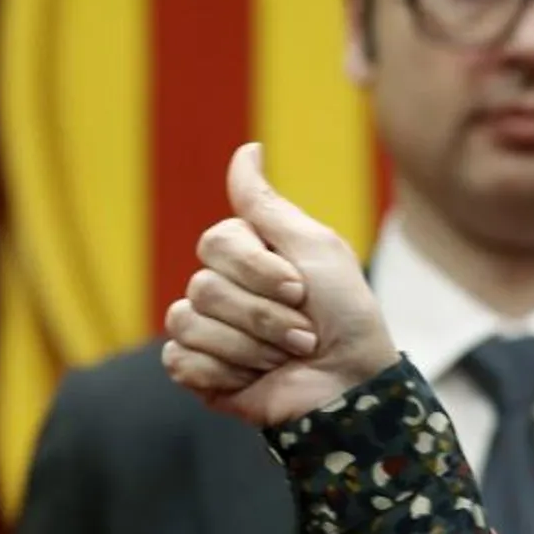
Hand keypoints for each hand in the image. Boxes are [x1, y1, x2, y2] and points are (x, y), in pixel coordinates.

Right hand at [162, 142, 399, 426]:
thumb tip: (248, 148)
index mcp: (247, 254)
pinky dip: (226, 372)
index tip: (302, 289)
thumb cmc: (344, 314)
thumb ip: (269, 204)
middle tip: (303, 333)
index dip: (259, 270)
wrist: (351, 384)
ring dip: (251, 347)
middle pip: (204, 286)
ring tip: (286, 358)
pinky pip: (181, 360)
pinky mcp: (198, 371)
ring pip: (190, 323)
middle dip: (263, 315)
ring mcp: (206, 330)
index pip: (216, 243)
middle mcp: (221, 287)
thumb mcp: (316, 247)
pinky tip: (255, 379)